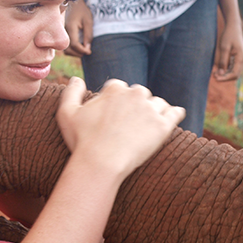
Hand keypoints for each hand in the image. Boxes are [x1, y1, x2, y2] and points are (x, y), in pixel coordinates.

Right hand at [56, 78, 185, 177]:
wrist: (101, 163)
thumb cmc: (82, 141)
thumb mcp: (67, 113)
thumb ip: (71, 92)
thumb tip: (76, 78)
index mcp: (115, 89)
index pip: (120, 88)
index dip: (118, 101)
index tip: (116, 115)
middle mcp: (135, 94)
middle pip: (141, 94)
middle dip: (137, 105)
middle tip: (132, 123)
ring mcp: (150, 109)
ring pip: (159, 103)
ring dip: (155, 111)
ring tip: (149, 125)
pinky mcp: (163, 125)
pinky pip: (176, 113)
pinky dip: (175, 114)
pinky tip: (174, 117)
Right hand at [64, 0, 92, 56]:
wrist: (72, 1)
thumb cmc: (82, 10)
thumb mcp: (88, 21)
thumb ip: (88, 35)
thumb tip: (87, 48)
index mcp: (70, 27)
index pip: (74, 44)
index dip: (82, 50)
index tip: (89, 51)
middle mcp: (63, 31)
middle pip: (67, 49)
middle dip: (78, 53)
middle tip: (87, 51)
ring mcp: (60, 32)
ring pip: (64, 49)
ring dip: (73, 52)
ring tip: (82, 50)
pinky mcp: (60, 33)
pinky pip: (63, 45)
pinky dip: (70, 49)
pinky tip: (77, 46)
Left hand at [212, 19, 242, 81]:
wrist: (234, 27)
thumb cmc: (229, 35)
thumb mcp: (224, 48)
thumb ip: (223, 61)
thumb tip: (221, 73)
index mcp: (241, 58)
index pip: (234, 73)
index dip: (225, 78)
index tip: (216, 78)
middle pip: (236, 75)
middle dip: (225, 77)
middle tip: (214, 76)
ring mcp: (242, 59)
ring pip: (235, 72)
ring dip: (226, 74)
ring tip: (215, 73)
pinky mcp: (240, 58)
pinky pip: (234, 67)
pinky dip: (227, 70)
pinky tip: (219, 69)